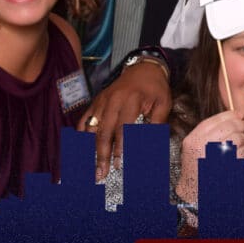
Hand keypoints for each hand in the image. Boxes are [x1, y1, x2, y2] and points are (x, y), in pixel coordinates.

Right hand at [78, 62, 171, 180]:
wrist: (143, 68)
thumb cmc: (155, 88)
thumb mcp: (163, 103)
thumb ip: (157, 124)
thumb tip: (152, 146)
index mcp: (131, 100)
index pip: (124, 128)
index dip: (121, 147)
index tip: (120, 164)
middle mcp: (113, 100)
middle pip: (104, 132)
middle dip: (102, 155)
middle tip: (101, 174)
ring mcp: (101, 101)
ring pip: (91, 128)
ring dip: (89, 149)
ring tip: (89, 167)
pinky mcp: (96, 102)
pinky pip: (84, 120)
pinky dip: (80, 136)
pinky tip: (79, 151)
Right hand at [175, 110, 243, 202]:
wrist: (195, 193)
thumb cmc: (198, 167)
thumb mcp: (195, 146)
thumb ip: (210, 131)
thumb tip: (236, 115)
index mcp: (193, 140)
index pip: (213, 121)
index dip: (229, 115)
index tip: (239, 115)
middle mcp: (202, 147)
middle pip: (228, 127)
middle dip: (240, 126)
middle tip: (243, 128)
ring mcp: (215, 157)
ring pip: (237, 138)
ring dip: (243, 139)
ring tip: (240, 144)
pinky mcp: (228, 167)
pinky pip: (242, 151)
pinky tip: (239, 155)